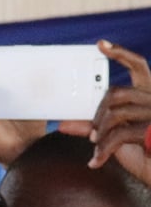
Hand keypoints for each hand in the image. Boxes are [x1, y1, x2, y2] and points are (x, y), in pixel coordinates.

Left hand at [78, 39, 150, 186]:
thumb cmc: (143, 154)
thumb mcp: (115, 137)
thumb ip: (93, 127)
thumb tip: (63, 123)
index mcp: (149, 96)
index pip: (139, 66)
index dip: (121, 53)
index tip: (101, 45)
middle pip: (116, 93)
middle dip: (97, 113)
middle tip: (92, 132)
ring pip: (114, 113)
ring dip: (99, 133)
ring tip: (97, 148)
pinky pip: (118, 135)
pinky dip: (103, 150)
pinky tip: (96, 161)